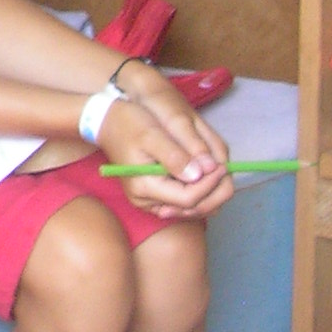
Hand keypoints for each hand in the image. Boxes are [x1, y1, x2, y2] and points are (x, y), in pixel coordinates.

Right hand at [101, 75, 232, 221]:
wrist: (105, 121)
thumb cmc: (129, 123)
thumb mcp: (153, 134)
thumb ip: (175, 156)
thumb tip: (201, 173)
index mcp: (144, 187)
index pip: (188, 198)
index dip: (209, 185)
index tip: (221, 166)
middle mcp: (146, 201)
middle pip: (191, 209)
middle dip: (214, 193)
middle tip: (225, 171)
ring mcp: (149, 201)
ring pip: (190, 209)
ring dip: (209, 194)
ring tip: (218, 172)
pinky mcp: (153, 196)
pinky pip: (183, 202)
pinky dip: (198, 192)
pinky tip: (206, 176)